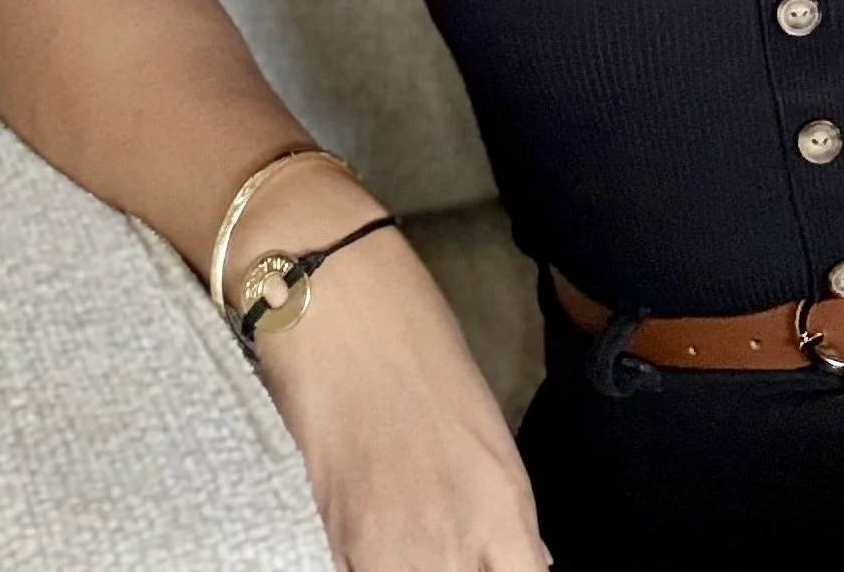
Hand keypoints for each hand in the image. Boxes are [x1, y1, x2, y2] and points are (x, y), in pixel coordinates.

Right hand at [244, 192, 549, 571]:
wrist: (335, 299)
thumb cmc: (416, 344)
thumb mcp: (483, 428)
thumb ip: (498, 511)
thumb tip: (517, 559)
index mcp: (504, 504)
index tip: (498, 563)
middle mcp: (452, 540)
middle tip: (448, 549)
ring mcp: (386, 549)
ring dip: (409, 569)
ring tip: (405, 539)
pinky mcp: (326, 541)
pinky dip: (362, 567)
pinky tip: (366, 541)